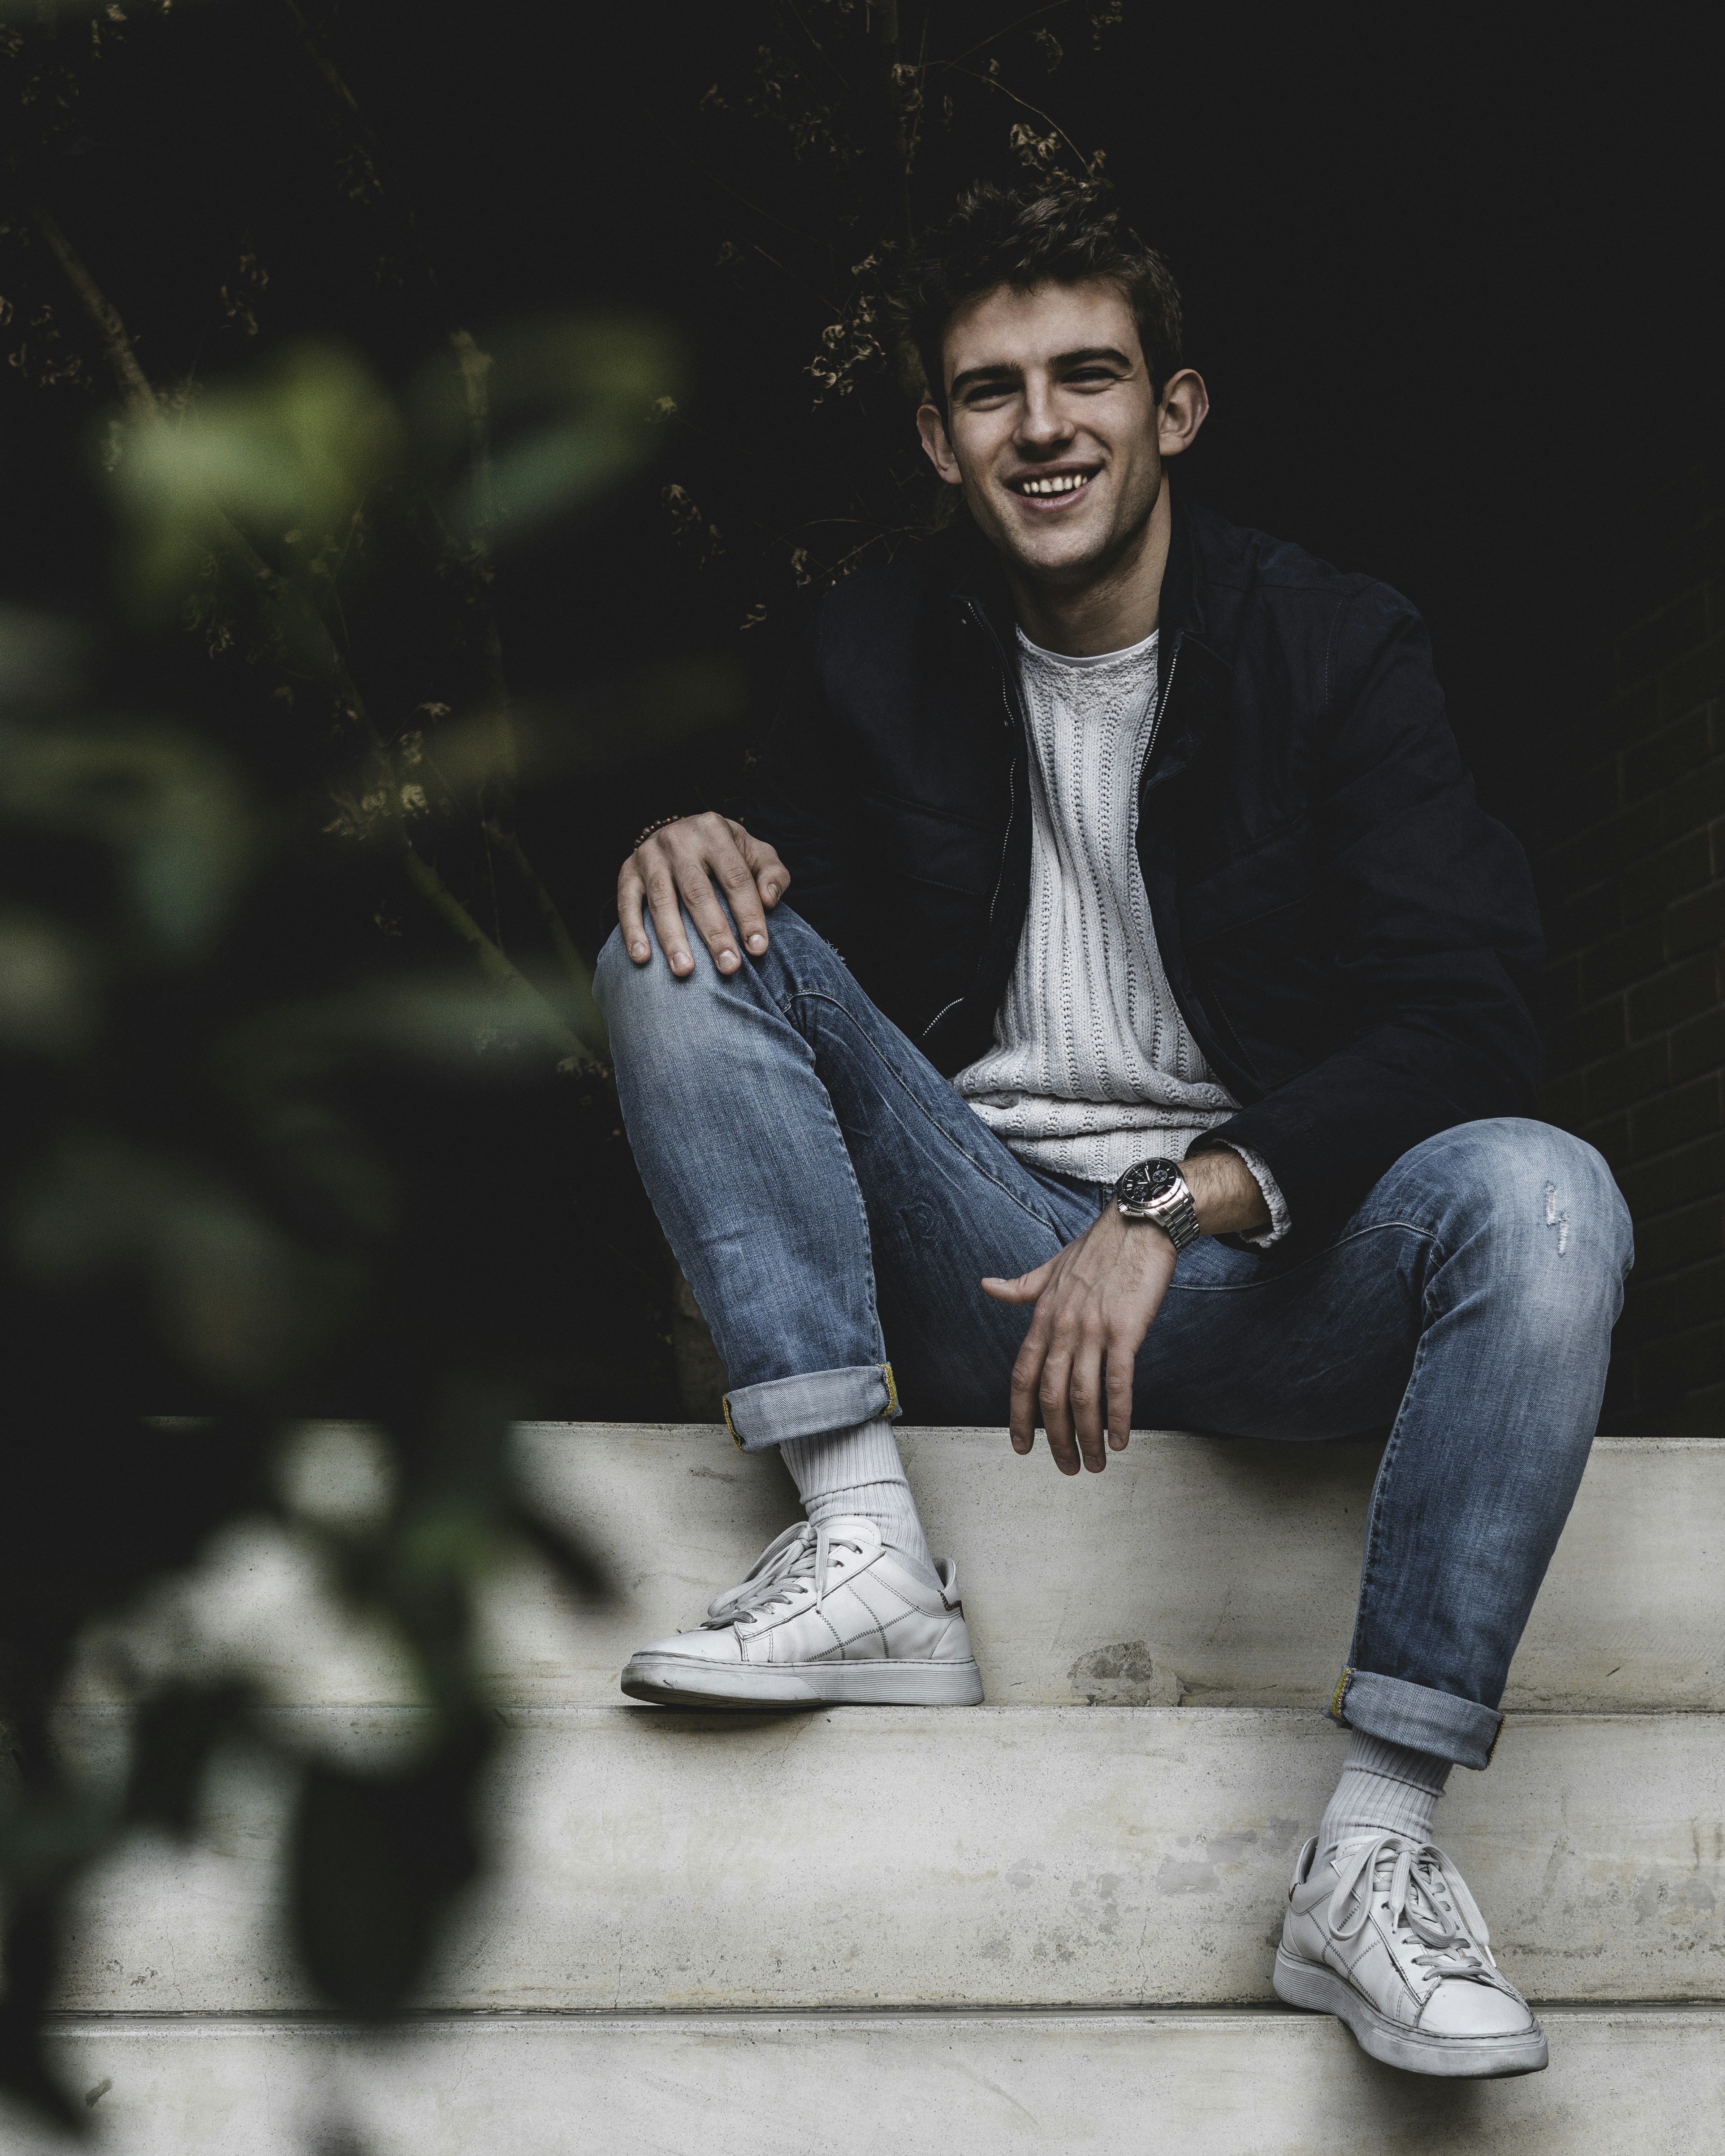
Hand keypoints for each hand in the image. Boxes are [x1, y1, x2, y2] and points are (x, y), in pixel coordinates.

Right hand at [618, 812, 789, 976]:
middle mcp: (679, 840)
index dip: (748, 915)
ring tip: (685, 970)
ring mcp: (650, 855)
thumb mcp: (754, 852)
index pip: (736, 878)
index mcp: (715, 831)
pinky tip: (643, 958)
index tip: (758, 949)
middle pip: (698, 892)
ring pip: (662, 900)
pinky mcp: (627, 871)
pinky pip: (626, 903)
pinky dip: (633, 931)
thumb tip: (769, 900)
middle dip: (714, 933)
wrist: (681, 832)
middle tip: (728, 967)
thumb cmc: (725, 852)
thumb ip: (771, 873)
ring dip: (673, 938)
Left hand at [982, 1206, 1173, 1473]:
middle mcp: (1062, 1327)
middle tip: (1066, 1466)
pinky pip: (1118, 1383)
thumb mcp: (1050, 1267)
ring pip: (1081, 1396)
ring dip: (1087, 1436)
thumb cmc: (1097, 1248)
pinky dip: (1118, 1415)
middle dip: (1055, 1438)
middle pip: (1050, 1396)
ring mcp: (1093, 1330)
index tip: (1021, 1445)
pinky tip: (1120, 1439)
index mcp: (1043, 1316)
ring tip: (1094, 1463)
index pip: (1023, 1375)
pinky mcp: (1125, 1331)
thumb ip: (1020, 1287)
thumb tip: (987, 1286)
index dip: (1020, 1414)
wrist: (1138, 1224)